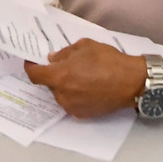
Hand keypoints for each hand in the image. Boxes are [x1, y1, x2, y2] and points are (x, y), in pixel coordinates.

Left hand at [24, 39, 145, 117]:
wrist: (131, 82)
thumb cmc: (109, 61)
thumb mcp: (85, 47)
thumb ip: (64, 53)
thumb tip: (53, 59)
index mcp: (60, 76)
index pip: (34, 75)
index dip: (31, 67)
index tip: (32, 62)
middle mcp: (62, 94)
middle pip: (48, 84)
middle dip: (54, 74)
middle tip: (67, 65)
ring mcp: (71, 106)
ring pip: (60, 93)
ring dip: (65, 85)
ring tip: (82, 76)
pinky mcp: (82, 114)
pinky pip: (71, 102)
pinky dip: (74, 94)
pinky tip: (88, 86)